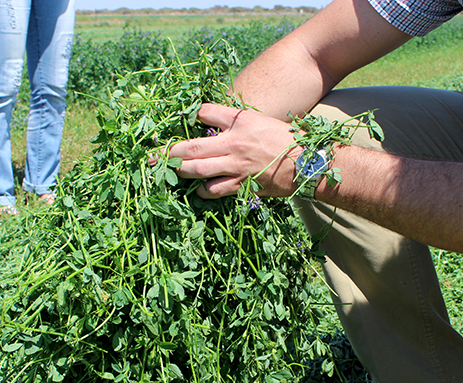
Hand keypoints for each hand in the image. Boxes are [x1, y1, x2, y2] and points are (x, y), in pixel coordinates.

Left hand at [168, 103, 302, 198]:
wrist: (310, 163)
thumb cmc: (290, 140)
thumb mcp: (263, 122)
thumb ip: (240, 123)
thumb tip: (219, 126)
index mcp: (241, 121)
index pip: (205, 112)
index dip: (191, 115)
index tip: (182, 119)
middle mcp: (234, 142)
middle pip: (191, 146)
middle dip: (169, 151)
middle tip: (152, 155)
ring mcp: (236, 166)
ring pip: (197, 169)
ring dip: (179, 171)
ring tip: (167, 172)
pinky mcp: (242, 185)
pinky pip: (214, 190)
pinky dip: (202, 190)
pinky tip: (197, 189)